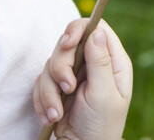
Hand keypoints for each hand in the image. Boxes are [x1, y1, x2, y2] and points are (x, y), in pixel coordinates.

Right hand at [33, 18, 132, 139]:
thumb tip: (97, 31)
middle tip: (67, 87)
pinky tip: (52, 116)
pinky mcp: (57, 86)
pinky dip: (43, 99)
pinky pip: (41, 81)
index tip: (67, 43)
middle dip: (61, 66)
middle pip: (68, 42)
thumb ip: (100, 62)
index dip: (78, 29)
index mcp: (112, 61)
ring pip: (51, 63)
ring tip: (58, 113)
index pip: (95, 28)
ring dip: (50, 90)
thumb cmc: (101, 125)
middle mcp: (92, 63)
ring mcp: (74, 73)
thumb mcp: (104, 94)